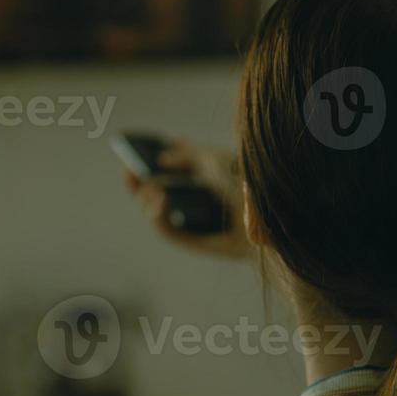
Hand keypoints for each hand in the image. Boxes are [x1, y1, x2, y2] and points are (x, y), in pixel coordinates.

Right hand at [124, 140, 252, 258]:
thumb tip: (162, 159)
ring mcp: (193, 223)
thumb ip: (187, 154)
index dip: (146, 166)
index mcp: (201, 180)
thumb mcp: (215, 160)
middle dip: (138, 184)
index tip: (131, 156)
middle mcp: (194, 202)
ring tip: (151, 190)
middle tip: (127, 172)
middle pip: (155, 194)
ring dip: (146, 201)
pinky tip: (161, 200)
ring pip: (157, 215)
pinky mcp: (195, 241)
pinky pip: (168, 231)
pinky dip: (159, 216)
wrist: (269, 212)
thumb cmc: (247, 184)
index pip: (166, 173)